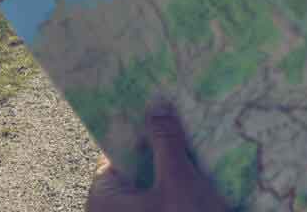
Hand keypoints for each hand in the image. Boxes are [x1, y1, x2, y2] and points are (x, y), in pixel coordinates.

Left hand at [85, 106, 229, 211]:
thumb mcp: (179, 181)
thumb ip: (166, 141)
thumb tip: (157, 104)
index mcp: (102, 197)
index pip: (117, 152)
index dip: (140, 129)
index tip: (161, 108)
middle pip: (137, 170)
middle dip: (162, 149)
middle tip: (186, 121)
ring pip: (154, 188)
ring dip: (176, 171)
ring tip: (200, 145)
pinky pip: (164, 203)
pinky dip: (180, 192)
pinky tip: (204, 178)